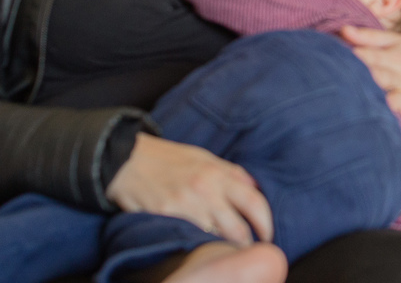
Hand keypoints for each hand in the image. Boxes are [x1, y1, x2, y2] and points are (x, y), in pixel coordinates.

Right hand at [106, 134, 272, 245]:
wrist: (126, 160)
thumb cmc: (167, 159)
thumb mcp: (203, 157)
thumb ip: (231, 172)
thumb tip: (255, 186)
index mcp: (218, 173)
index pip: (254, 201)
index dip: (265, 223)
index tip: (267, 235)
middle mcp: (206, 189)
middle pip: (238, 228)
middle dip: (245, 243)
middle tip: (246, 250)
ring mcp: (185, 205)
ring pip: (215, 237)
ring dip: (222, 247)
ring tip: (224, 251)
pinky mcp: (166, 216)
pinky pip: (190, 237)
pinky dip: (198, 244)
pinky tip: (199, 246)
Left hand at [339, 26, 400, 123]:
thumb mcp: (395, 40)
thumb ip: (368, 36)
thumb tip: (343, 30)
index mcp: (395, 56)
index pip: (373, 57)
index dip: (359, 58)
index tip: (341, 58)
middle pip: (381, 80)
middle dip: (367, 82)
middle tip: (348, 86)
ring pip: (394, 103)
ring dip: (383, 107)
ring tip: (366, 113)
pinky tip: (397, 130)